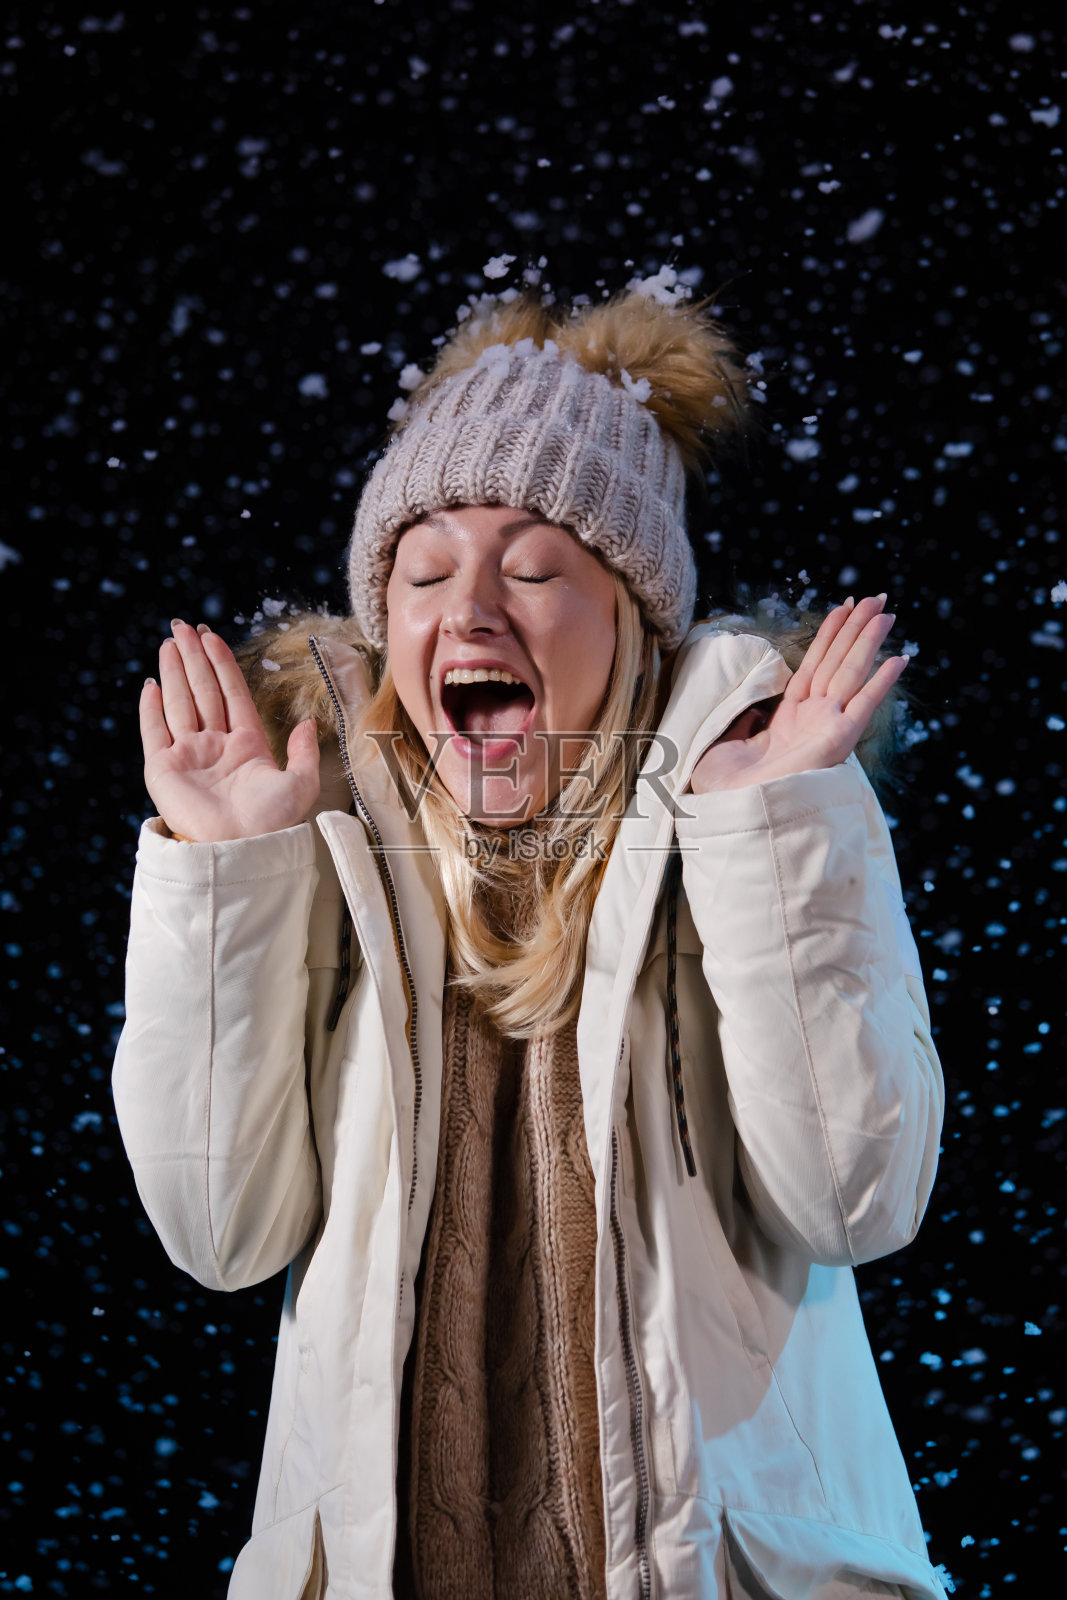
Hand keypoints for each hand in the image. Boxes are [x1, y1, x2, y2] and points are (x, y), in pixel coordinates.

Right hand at [139, 620, 320, 840]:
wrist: (241, 849)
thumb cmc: (272, 822)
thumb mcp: (301, 782)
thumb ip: (305, 751)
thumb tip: (309, 722)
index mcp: (246, 745)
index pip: (231, 693)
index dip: (222, 664)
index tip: (213, 636)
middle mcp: (215, 747)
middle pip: (202, 691)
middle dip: (193, 657)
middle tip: (184, 625)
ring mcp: (188, 756)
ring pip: (179, 704)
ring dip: (173, 672)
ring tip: (169, 642)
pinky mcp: (163, 770)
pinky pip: (154, 732)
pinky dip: (151, 708)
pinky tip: (151, 684)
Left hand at [690, 595, 906, 793]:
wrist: (733, 809)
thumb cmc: (726, 787)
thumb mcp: (726, 741)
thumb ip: (742, 719)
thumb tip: (747, 705)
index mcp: (788, 719)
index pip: (813, 667)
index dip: (828, 636)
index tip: (842, 608)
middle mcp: (813, 720)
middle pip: (837, 662)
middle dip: (855, 627)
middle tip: (875, 597)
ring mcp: (827, 728)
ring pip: (851, 672)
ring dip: (868, 639)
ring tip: (884, 609)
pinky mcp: (838, 739)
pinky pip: (864, 703)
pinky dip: (883, 681)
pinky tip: (900, 658)